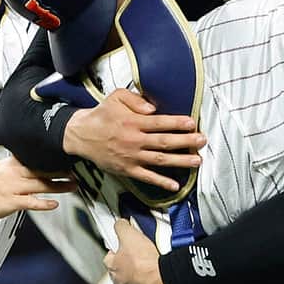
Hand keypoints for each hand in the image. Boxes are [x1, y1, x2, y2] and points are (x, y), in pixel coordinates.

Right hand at [0, 156, 72, 220]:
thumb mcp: (2, 169)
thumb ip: (18, 167)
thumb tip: (32, 166)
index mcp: (13, 164)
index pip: (37, 158)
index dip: (54, 158)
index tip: (69, 155)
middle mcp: (15, 173)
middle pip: (43, 170)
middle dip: (62, 169)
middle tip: (78, 169)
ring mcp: (13, 188)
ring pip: (40, 184)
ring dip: (59, 185)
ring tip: (74, 185)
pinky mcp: (10, 202)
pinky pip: (30, 202)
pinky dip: (43, 203)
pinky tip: (54, 204)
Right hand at [64, 88, 205, 192]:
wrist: (80, 135)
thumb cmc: (102, 115)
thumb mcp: (115, 97)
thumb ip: (135, 99)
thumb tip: (153, 109)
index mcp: (133, 122)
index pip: (160, 123)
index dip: (177, 123)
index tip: (192, 124)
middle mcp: (134, 140)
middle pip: (164, 142)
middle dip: (186, 142)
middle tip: (202, 141)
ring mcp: (131, 157)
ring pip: (160, 160)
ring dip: (180, 161)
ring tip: (197, 161)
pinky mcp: (127, 169)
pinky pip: (146, 177)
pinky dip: (161, 182)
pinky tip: (175, 185)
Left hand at [105, 218, 170, 283]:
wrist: (162, 280)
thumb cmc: (146, 262)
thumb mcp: (130, 234)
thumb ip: (121, 227)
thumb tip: (119, 224)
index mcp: (113, 265)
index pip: (109, 256)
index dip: (118, 251)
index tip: (126, 249)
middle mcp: (117, 281)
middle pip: (118, 273)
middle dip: (126, 267)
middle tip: (140, 261)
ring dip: (133, 282)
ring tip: (146, 274)